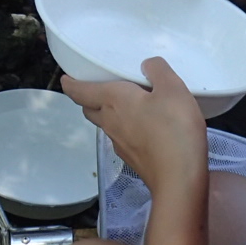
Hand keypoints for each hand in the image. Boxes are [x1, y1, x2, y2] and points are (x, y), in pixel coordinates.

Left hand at [64, 58, 207, 201]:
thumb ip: (158, 71)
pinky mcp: (133, 159)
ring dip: (108, 114)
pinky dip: (126, 129)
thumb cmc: (173, 130)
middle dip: (89, 98)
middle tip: (99, 87)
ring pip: (105, 124)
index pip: (80, 91)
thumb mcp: (173, 89)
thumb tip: (147, 64)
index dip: (71, 83)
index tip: (66, 79)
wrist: (179, 180)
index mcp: (113, 100)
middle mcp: (110, 122)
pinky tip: (143, 127)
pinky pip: (122, 138)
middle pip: (89, 109)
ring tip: (125, 104)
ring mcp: (120, 144)